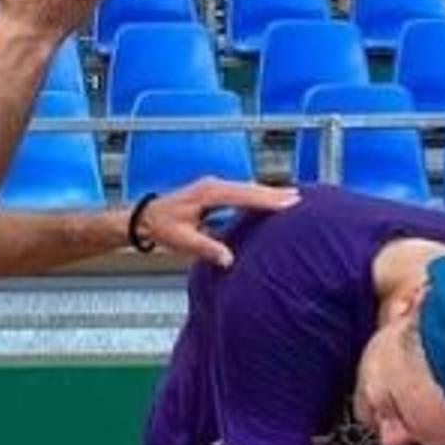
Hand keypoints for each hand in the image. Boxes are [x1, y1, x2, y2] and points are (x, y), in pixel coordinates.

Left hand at [136, 179, 298, 267]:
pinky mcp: (214, 191)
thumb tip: (229, 259)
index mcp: (208, 193)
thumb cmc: (162, 227)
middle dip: (274, 193)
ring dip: (267, 192)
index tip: (288, 201)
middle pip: (250, 188)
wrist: (145, 217)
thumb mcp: (182, 241)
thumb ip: (206, 248)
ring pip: (247, 188)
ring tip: (292, 196)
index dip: (266, 199)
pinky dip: (256, 195)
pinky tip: (269, 199)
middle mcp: (213, 185)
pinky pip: (241, 191)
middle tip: (299, 197)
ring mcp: (214, 186)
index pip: (244, 195)